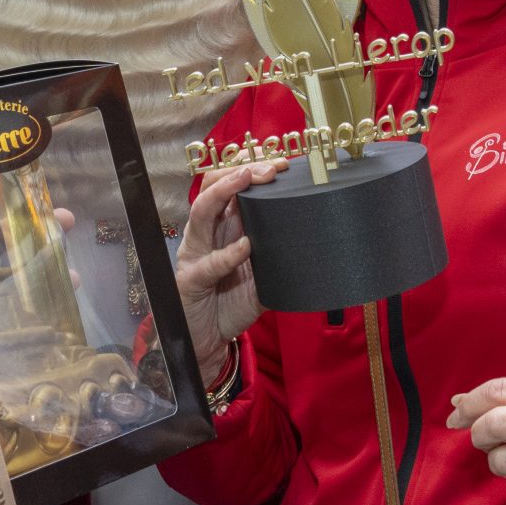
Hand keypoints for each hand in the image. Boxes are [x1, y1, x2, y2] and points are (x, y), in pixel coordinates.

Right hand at [174, 159, 284, 381]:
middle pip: (215, 188)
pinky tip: (245, 245)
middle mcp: (206, 233)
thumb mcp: (262, 276)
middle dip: (241, 171)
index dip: (251, 168)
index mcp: (222, 227)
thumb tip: (316, 243)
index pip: (230, 185)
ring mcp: (194, 254)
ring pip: (202, 212)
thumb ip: (278, 257)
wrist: (210, 341)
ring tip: (247, 179)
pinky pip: (208, 263)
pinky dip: (228, 254)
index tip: (282, 163)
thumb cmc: (232, 303)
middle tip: (271, 167)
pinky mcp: (189, 280)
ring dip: (224, 192)